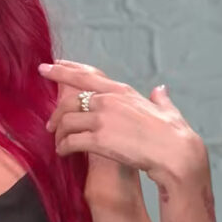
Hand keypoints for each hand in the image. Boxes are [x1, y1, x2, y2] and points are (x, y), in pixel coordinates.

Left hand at [40, 59, 206, 186]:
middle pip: (69, 101)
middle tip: (50, 124)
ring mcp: (102, 119)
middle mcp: (108, 100)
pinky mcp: (99, 140)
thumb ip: (159, 98)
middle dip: (55, 112)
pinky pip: (71, 141)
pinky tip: (63, 153)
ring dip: (59, 133)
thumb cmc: (173, 134)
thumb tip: (160, 89)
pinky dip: (63, 147)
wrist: (175, 154)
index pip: (85, 75)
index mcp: (121, 90)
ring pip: (66, 121)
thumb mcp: (165, 109)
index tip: (47, 67)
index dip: (63, 70)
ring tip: (58, 142)